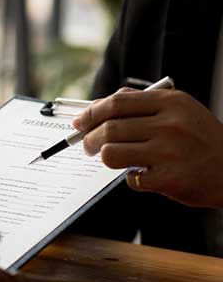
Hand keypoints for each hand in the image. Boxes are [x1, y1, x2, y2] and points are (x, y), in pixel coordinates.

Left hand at [73, 87, 222, 207]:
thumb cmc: (201, 139)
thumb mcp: (180, 110)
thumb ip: (143, 103)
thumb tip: (102, 103)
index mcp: (171, 102)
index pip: (117, 103)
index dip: (91, 113)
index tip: (79, 122)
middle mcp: (170, 124)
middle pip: (109, 128)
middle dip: (88, 139)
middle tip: (86, 146)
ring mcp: (170, 152)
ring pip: (111, 153)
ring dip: (104, 157)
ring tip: (110, 158)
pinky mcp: (169, 178)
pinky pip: (130, 179)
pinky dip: (131, 178)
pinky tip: (142, 174)